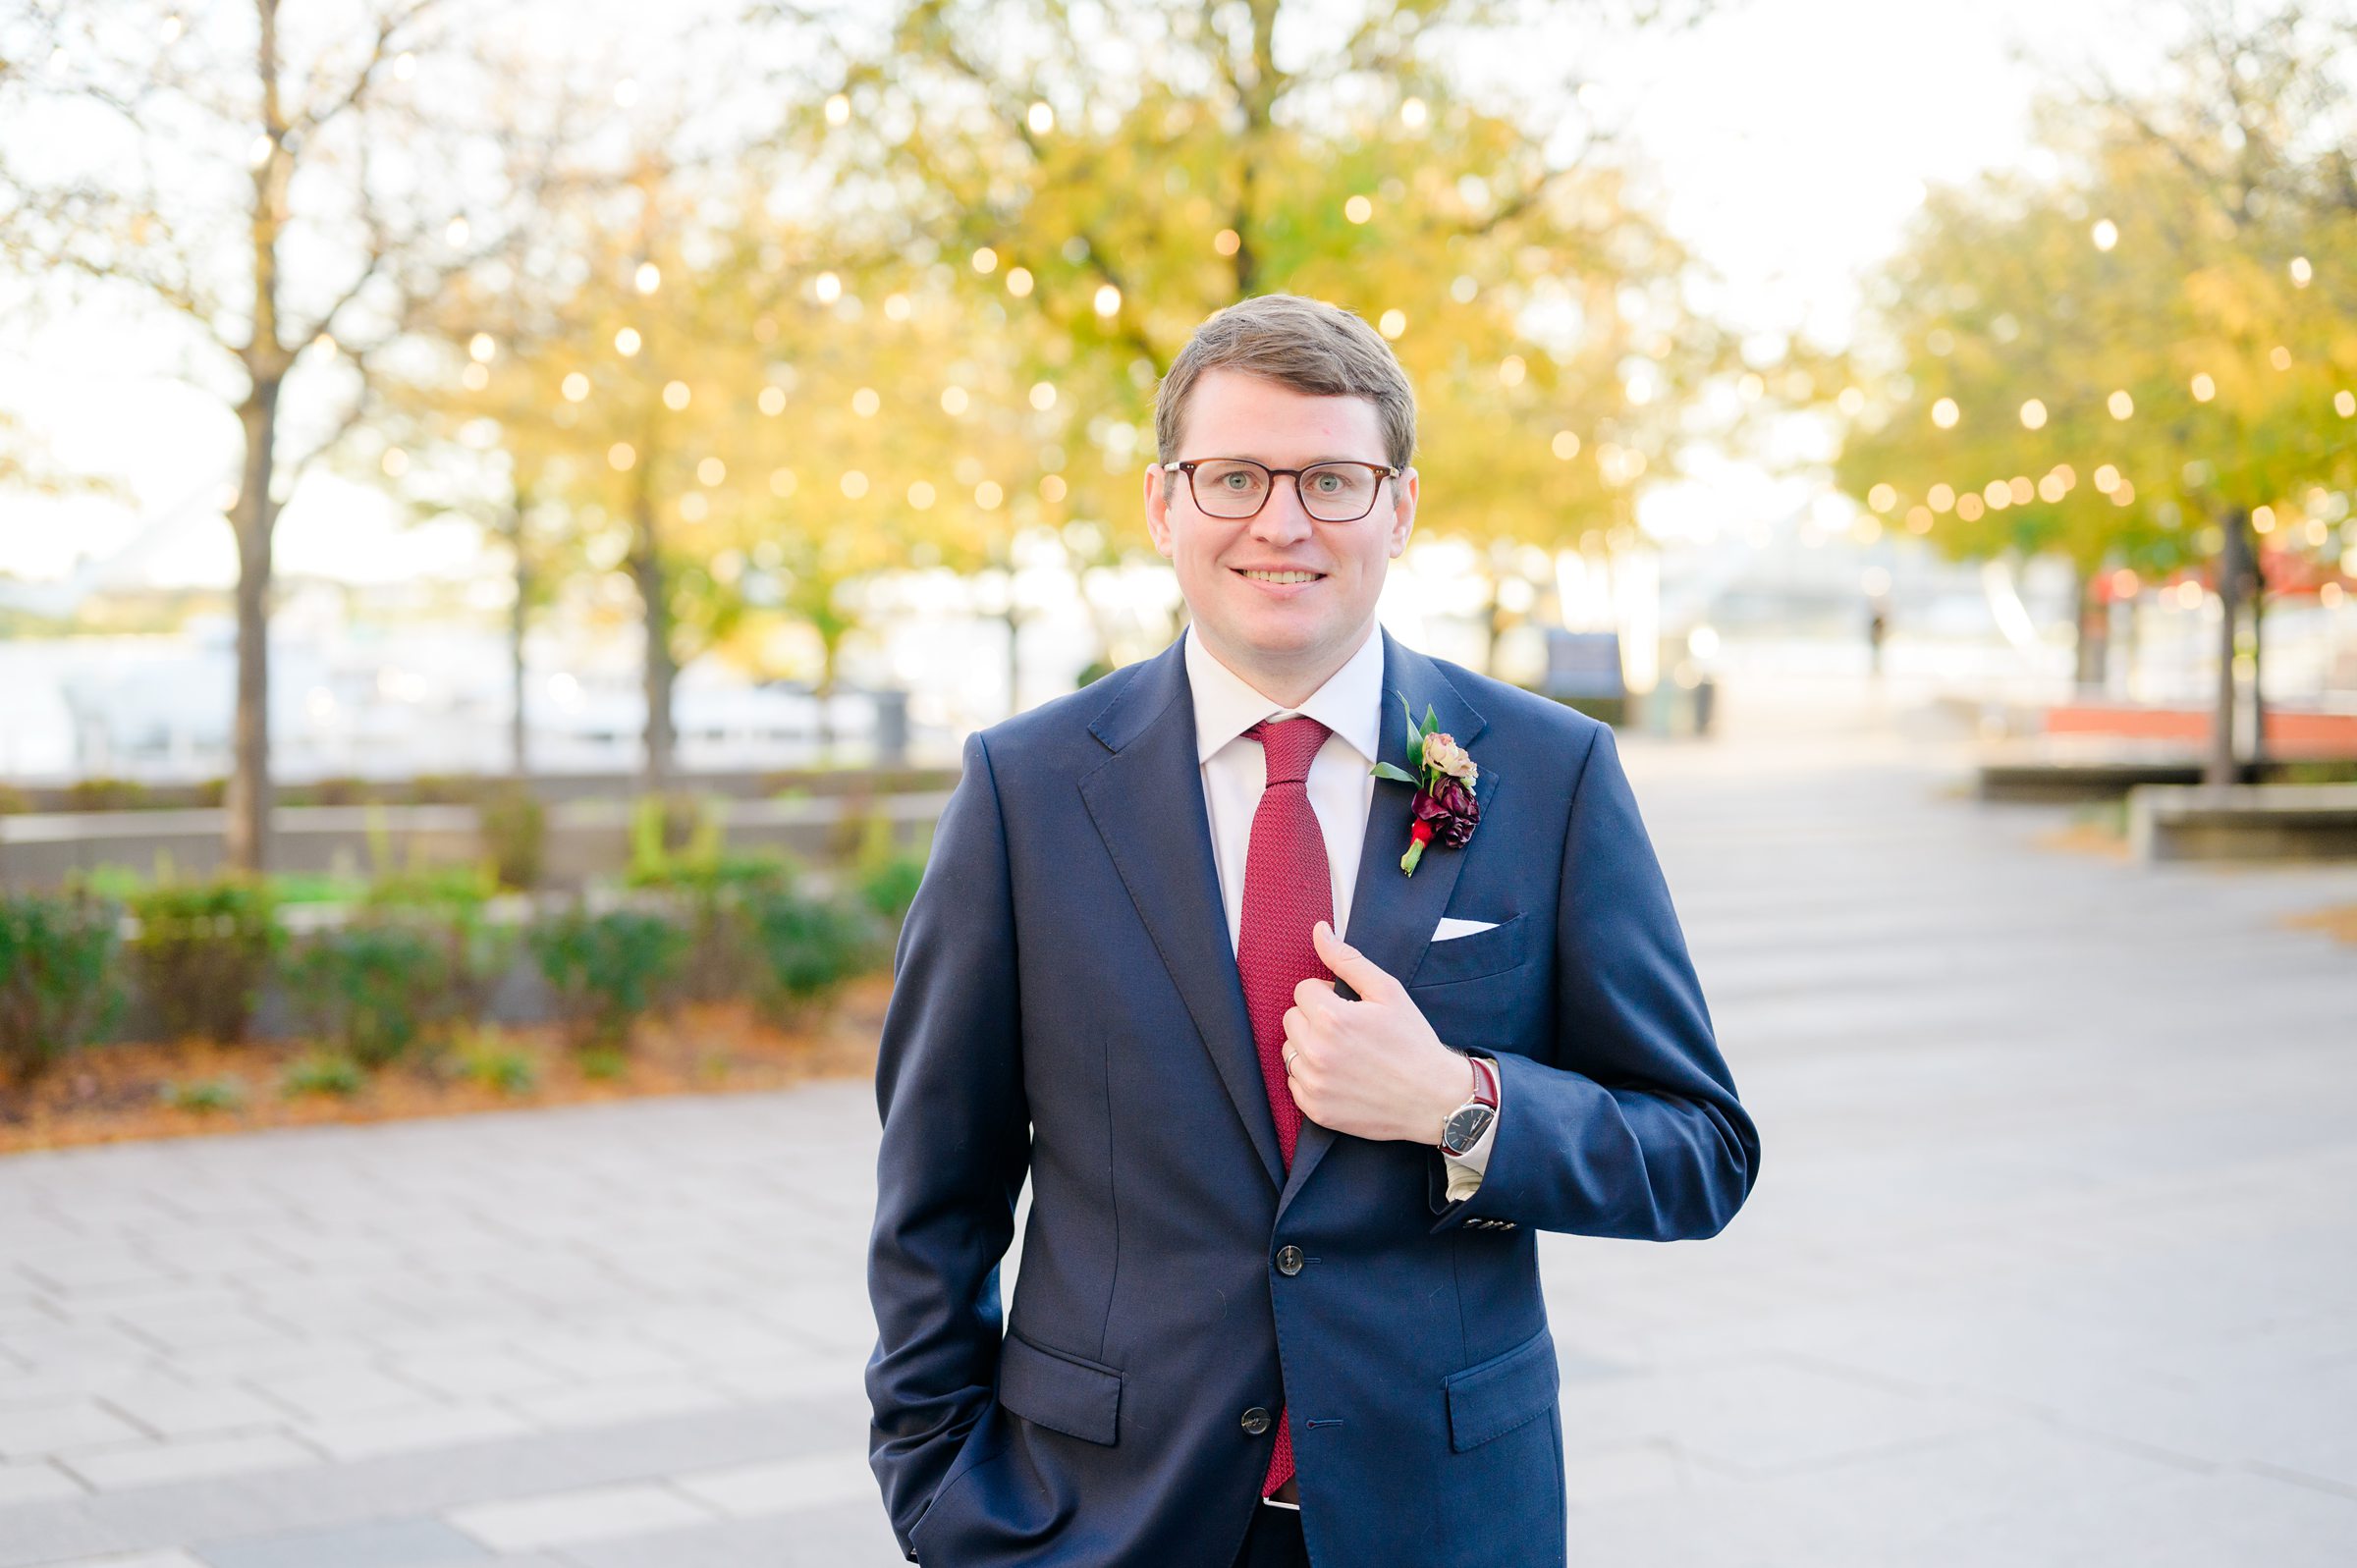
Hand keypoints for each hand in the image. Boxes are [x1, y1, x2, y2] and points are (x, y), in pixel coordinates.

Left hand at [1281, 921, 1472, 1145]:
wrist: (1434, 1097)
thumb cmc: (1413, 1042)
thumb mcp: (1387, 991)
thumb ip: (1347, 959)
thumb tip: (1319, 932)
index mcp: (1331, 1018)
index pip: (1303, 990)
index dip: (1327, 995)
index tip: (1349, 1008)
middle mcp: (1317, 1051)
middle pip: (1291, 1018)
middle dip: (1314, 1018)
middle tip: (1348, 1030)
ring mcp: (1314, 1084)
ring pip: (1289, 1050)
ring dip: (1309, 1047)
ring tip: (1344, 1053)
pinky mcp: (1316, 1109)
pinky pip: (1293, 1082)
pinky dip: (1311, 1077)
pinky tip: (1340, 1075)